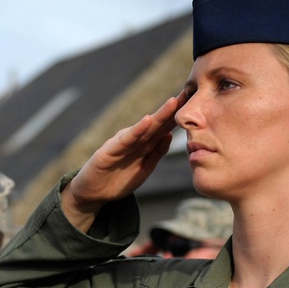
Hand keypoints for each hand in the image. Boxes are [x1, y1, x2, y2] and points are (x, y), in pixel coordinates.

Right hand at [62, 95, 183, 231]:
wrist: (92, 194)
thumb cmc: (118, 180)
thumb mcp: (144, 169)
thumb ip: (156, 152)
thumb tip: (170, 135)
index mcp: (143, 144)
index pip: (163, 128)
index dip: (178, 117)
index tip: (195, 104)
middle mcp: (133, 140)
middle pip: (157, 124)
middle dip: (172, 110)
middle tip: (189, 94)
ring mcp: (121, 144)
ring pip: (144, 128)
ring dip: (159, 115)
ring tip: (173, 102)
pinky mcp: (109, 151)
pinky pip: (125, 140)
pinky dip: (137, 130)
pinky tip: (147, 121)